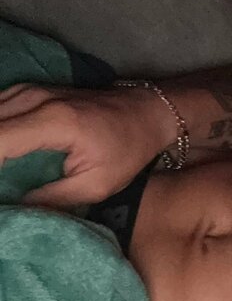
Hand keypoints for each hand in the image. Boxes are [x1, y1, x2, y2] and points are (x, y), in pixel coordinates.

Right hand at [0, 82, 170, 206]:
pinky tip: (2, 155)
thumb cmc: (128, 149)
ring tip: (2, 173)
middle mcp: (34, 99)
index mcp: (52, 122)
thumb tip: (16, 209)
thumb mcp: (97, 185)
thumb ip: (53, 199)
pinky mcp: (28, 91)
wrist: (147, 112)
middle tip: (1, 185)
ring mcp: (29, 91)